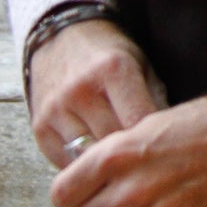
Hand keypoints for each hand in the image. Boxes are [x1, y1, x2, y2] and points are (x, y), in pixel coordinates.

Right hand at [29, 18, 158, 169]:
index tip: (161, 149)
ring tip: (121, 166)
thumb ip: (155, 99)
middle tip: (144, 162)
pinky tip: (95, 160)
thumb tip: (167, 140)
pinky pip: (64, 161)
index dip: (152, 140)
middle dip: (130, 155)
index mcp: (113, 69)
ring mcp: (56, 109)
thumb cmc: (109, 56)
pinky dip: (82, 166)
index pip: (137, 120)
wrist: (61, 39)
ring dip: (105, 165)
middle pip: (112, 143)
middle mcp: (80, 90)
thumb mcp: (140, 64)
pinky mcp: (39, 126)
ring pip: (87, 157)